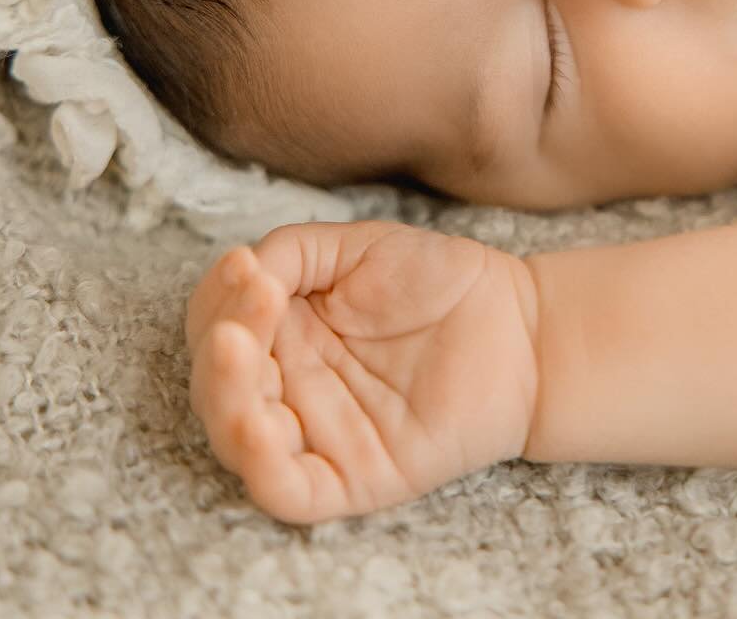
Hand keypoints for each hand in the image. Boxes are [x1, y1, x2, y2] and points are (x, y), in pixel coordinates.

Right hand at [185, 220, 539, 522]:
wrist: (519, 322)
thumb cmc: (439, 280)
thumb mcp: (357, 246)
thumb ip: (292, 252)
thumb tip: (240, 273)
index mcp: (284, 331)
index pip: (218, 326)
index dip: (220, 300)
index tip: (245, 267)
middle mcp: (290, 385)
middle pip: (218, 384)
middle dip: (220, 345)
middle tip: (251, 304)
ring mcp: (317, 432)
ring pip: (238, 440)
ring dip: (225, 397)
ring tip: (238, 348)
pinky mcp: (350, 475)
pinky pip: (288, 490)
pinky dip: (260, 465)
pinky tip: (259, 423)